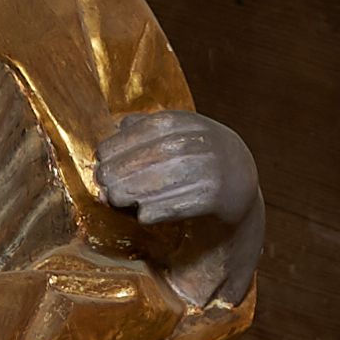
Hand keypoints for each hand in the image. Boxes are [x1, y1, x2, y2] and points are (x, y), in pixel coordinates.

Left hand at [96, 110, 263, 305]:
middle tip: (102, 182)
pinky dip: (159, 211)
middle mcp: (208, 143)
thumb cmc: (197, 163)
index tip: (100, 156)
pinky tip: (142, 216)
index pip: (155, 126)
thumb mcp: (179, 138)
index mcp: (195, 123)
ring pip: (169, 178)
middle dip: (124, 168)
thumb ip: (150, 131)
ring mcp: (215, 169)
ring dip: (135, 190)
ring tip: (114, 198)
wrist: (239, 190)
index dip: (124, 142)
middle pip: (159, 153)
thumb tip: (117, 128)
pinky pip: (182, 204)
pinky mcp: (218, 198)